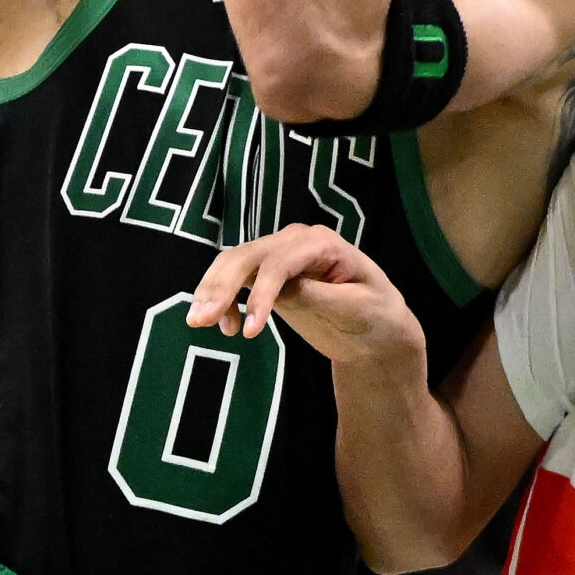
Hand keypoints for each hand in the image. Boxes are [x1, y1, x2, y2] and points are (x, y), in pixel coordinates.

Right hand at [186, 225, 422, 370]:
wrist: (374, 328)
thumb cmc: (374, 314)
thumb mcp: (356, 308)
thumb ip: (320, 296)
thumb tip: (283, 289)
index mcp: (321, 243)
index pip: (280, 263)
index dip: (260, 295)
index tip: (249, 332)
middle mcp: (295, 241)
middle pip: (248, 256)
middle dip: (222, 286)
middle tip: (201, 322)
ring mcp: (279, 254)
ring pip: (234, 262)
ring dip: (212, 290)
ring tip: (200, 323)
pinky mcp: (267, 273)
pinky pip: (236, 278)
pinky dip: (222, 298)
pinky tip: (224, 325)